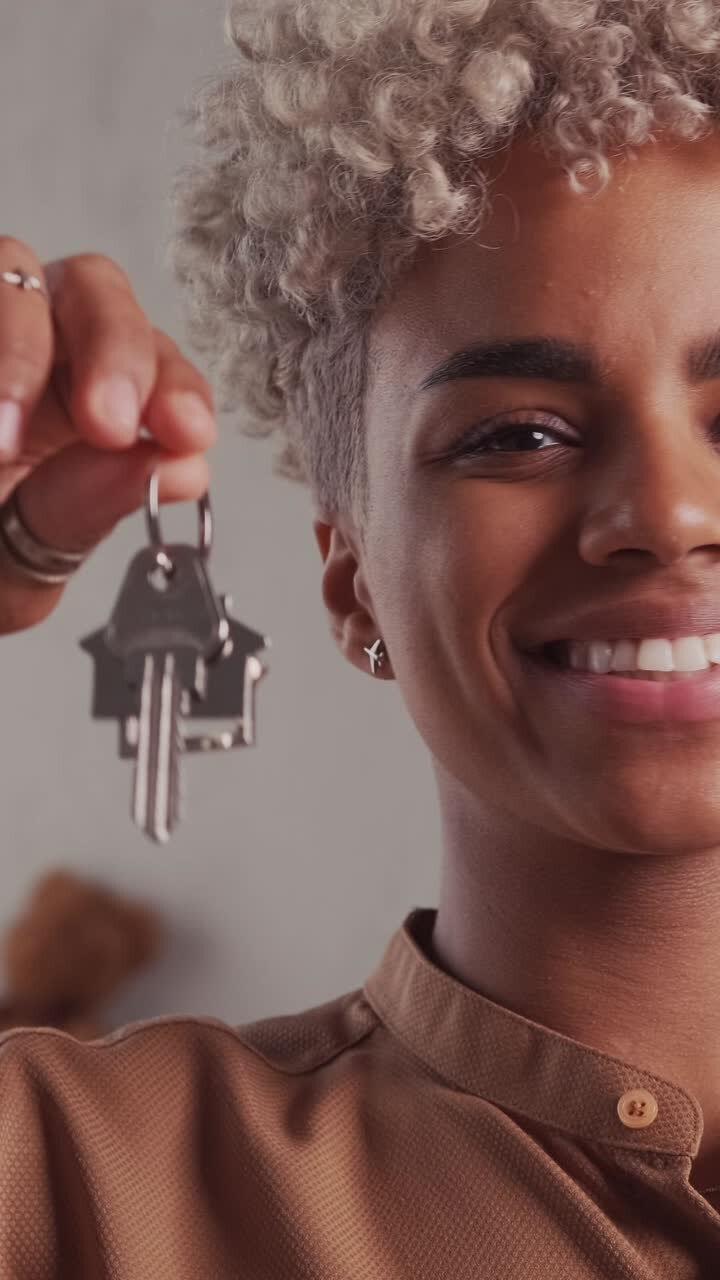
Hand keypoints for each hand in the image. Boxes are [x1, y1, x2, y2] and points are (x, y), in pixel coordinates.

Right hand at [0, 238, 217, 635]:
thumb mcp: (36, 545)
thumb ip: (93, 506)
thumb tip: (184, 470)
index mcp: (91, 389)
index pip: (157, 357)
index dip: (177, 387)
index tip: (184, 433)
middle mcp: (41, 339)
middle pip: (95, 288)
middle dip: (113, 351)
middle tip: (106, 423)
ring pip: (12, 273)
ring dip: (20, 355)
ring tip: (4, 445)